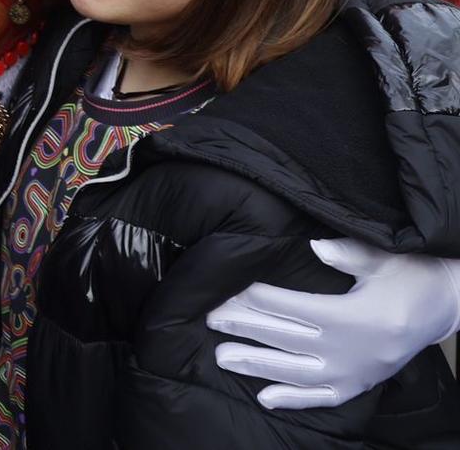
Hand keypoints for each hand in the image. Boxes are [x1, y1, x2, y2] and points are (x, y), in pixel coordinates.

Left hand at [208, 240, 459, 408]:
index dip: (257, 299)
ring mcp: (354, 373)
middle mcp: (350, 350)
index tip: (228, 291)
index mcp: (353, 316)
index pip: (292, 307)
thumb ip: (348, 254)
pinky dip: (293, 399)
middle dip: (245, 328)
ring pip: (296, 372)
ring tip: (223, 356)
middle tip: (210, 319)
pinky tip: (264, 398)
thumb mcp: (383, 259)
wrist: (444, 308)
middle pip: (285, 338)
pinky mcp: (359, 386)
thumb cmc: (410, 278)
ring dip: (257, 365)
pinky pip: (322, 398)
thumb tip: (315, 246)